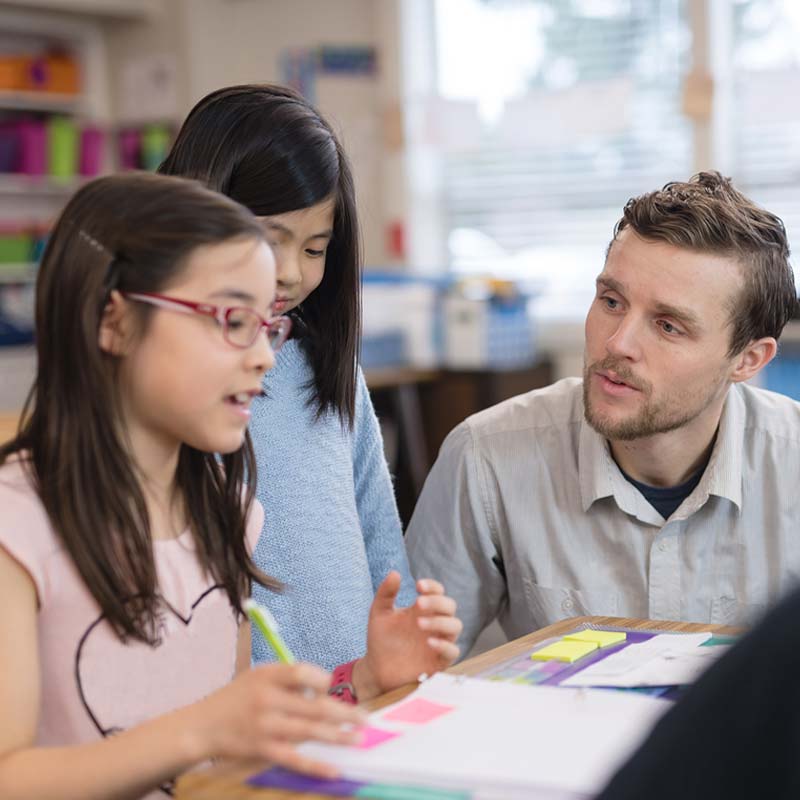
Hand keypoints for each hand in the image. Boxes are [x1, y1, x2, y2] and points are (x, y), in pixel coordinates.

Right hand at [190, 662, 365, 777]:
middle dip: (344, 712)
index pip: (302, 672)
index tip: (333, 688)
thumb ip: (288, 679)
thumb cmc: (237, 698)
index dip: (322, 679)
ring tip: (359, 739)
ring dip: (338, 736)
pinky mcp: (262, 749)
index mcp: (267, 675)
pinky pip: (294, 758)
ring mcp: (265, 725)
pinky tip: (335, 769)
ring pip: (309, 731)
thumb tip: (325, 690)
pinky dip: (316, 765)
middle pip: (314, 705)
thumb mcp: (257, 676)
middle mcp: (267, 698)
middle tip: (366, 718)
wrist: (202, 726)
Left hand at [354, 571, 461, 699]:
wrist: (376, 670)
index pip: (438, 591)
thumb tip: (395, 573)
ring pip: (455, 626)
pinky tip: (430, 642)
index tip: (418, 585)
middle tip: (418, 603)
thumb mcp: (379, 614)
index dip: (432, 586)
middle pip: (449, 606)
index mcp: (422, 609)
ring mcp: (439, 642)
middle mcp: (434, 623)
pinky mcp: (440, 661)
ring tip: (419, 624)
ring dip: (440, 622)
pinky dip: (445, 645)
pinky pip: (453, 651)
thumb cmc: (381, 640)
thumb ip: (386, 594)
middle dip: (436, 602)